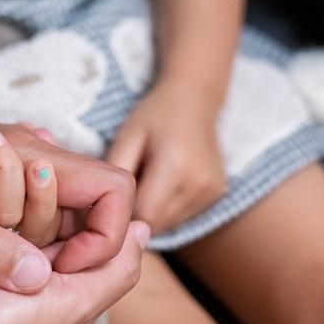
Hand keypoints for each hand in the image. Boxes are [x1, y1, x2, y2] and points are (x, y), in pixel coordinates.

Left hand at [108, 81, 225, 232]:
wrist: (194, 99)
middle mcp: (200, 184)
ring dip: (151, 213)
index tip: (109, 200)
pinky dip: (166, 208)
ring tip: (143, 184)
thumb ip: (117, 175)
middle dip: (134, 214)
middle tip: (122, 192)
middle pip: (156, 223)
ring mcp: (212, 192)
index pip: (142, 214)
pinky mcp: (217, 195)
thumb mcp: (126, 138)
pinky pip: (181, 216)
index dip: (122, 213)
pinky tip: (160, 185)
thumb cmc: (153, 116)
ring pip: (169, 224)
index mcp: (177, 167)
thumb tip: (106, 210)